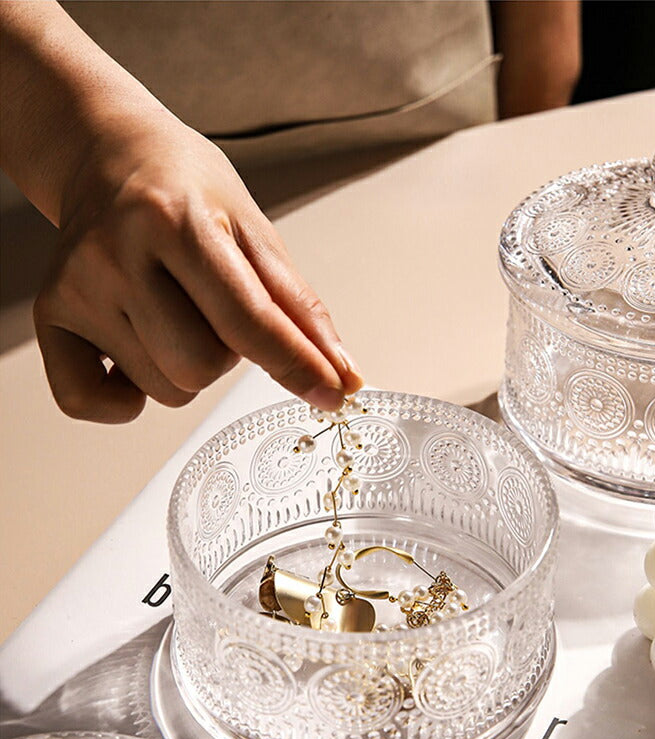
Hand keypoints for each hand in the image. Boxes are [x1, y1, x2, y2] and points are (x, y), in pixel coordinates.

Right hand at [34, 116, 361, 421]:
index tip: (331, 393)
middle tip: (211, 308)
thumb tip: (342, 375)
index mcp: (174, 221)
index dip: (296, 363)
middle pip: (199, 368)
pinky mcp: (49, 318)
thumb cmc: (185, 189)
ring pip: (162, 389)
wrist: (107, 155)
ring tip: (174, 312)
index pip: (247, 320)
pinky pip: (90, 403)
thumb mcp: (254, 229)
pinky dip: (124, 398)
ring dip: (184, 367)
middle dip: (225, 354)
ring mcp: (77, 289)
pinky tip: (134, 350)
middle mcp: (115, 255)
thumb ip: (299, 306)